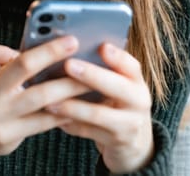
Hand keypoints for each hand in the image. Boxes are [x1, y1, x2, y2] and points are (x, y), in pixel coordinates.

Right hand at [0, 36, 93, 154]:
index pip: (22, 64)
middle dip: (69, 80)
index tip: (73, 41)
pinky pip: (44, 126)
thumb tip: (13, 49)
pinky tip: (83, 106)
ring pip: (46, 111)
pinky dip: (65, 115)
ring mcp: (4, 126)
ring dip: (73, 100)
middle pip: (39, 92)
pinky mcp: (10, 141)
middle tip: (92, 69)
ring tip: (94, 87)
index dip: (48, 52)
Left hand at [46, 42, 154, 172]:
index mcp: (137, 82)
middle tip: (68, 64)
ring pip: (99, 114)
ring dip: (72, 106)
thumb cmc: (119, 105)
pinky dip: (70, 125)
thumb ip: (106, 72)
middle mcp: (139, 101)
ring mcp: (130, 124)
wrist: (134, 142)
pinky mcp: (116, 142)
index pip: (132, 66)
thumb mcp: (121, 88)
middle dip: (92, 75)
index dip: (118, 57)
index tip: (101, 46)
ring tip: (50, 100)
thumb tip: (71, 53)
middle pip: (118, 87)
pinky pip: (88, 132)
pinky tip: (53, 118)